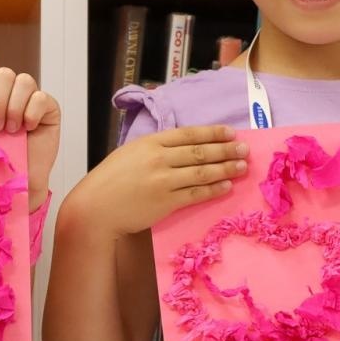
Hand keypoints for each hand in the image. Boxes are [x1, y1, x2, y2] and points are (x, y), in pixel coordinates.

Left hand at [0, 63, 60, 210]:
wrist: (11, 184)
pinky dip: (31, 113)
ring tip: (9, 130)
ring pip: (24, 81)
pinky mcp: (49, 108)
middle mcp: (8, 91)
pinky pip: (41, 98)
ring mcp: (30, 97)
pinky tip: (27, 129)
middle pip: (3, 73)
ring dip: (13, 107)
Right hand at [70, 125, 248, 237]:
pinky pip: (195, 194)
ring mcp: (163, 181)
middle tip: (244, 149)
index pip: (188, 135)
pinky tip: (226, 186)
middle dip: (225, 149)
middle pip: (200, 152)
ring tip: (242, 167)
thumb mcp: (130, 154)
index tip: (230, 132)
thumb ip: (155, 149)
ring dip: (225, 169)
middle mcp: (159, 159)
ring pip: (202, 172)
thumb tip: (182, 147)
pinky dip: (213, 189)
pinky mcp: (166, 202)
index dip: (212, 133)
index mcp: (150, 143)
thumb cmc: (109, 181)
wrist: (95, 208)